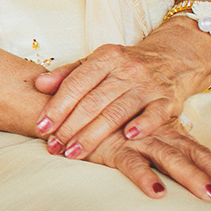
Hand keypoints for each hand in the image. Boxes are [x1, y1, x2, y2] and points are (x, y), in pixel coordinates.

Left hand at [32, 23, 210, 159]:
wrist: (172, 58)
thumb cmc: (126, 66)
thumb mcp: (96, 62)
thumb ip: (68, 74)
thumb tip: (38, 84)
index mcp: (105, 57)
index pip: (75, 84)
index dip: (57, 107)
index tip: (42, 127)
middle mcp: (127, 69)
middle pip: (93, 101)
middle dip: (70, 127)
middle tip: (54, 146)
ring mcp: (148, 84)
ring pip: (117, 111)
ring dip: (94, 135)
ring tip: (74, 152)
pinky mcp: (168, 100)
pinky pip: (155, 114)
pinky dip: (142, 125)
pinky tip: (127, 138)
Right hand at [84, 119, 210, 203]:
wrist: (64, 108)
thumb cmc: (96, 123)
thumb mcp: (127, 134)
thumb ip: (147, 149)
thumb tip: (169, 179)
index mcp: (162, 132)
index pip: (199, 152)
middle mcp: (155, 135)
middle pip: (194, 156)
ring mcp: (136, 140)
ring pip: (170, 160)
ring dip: (192, 178)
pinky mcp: (113, 147)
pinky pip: (131, 164)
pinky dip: (144, 177)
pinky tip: (157, 192)